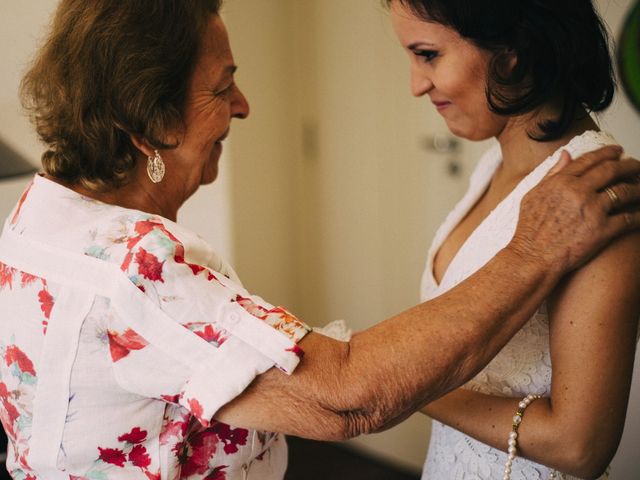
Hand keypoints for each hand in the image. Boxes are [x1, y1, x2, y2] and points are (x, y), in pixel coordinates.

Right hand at [510, 145, 639, 273]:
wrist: (532, 258)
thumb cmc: (529, 230)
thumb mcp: (533, 195)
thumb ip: (551, 174)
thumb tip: (566, 155)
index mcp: (561, 182)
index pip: (590, 160)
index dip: (607, 153)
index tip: (617, 151)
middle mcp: (578, 192)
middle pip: (612, 171)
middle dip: (629, 166)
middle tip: (637, 166)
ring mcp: (592, 210)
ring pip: (624, 192)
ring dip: (639, 188)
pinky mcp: (602, 231)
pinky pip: (629, 218)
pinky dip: (639, 215)